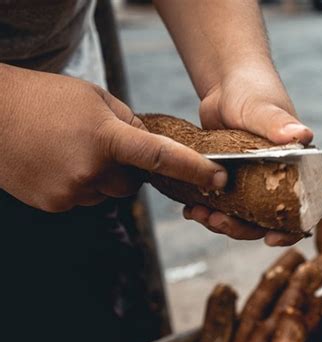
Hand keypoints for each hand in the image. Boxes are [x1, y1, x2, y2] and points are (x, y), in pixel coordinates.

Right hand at [0, 64, 226, 211]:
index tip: (219, 178)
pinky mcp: (56, 204)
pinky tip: (60, 164)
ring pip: (108, 192)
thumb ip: (129, 123)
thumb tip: (152, 148)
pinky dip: (81, 185)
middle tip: (103, 146)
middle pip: (132, 183)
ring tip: (73, 151)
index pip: (162, 158)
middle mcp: (92, 169)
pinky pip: (85, 199)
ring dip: (101, 177)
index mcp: (106, 136)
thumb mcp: (94, 98)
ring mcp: (72, 191)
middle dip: (127, 169)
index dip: (194, 169)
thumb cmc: (44, 98)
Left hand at [190, 64, 313, 245]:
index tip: (269, 239)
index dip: (290, 230)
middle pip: (264, 220)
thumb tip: (304, 135)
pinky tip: (190, 208)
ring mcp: (252, 183)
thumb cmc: (252, 90)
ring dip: (219, 221)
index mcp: (296, 169)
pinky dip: (207, 209)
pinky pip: (222, 204)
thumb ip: (278, 123)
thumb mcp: (262, 108)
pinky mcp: (230, 181)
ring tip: (196, 214)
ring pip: (240, 216)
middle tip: (215, 221)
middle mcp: (276, 180)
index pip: (302, 209)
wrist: (225, 84)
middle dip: (240, 228)